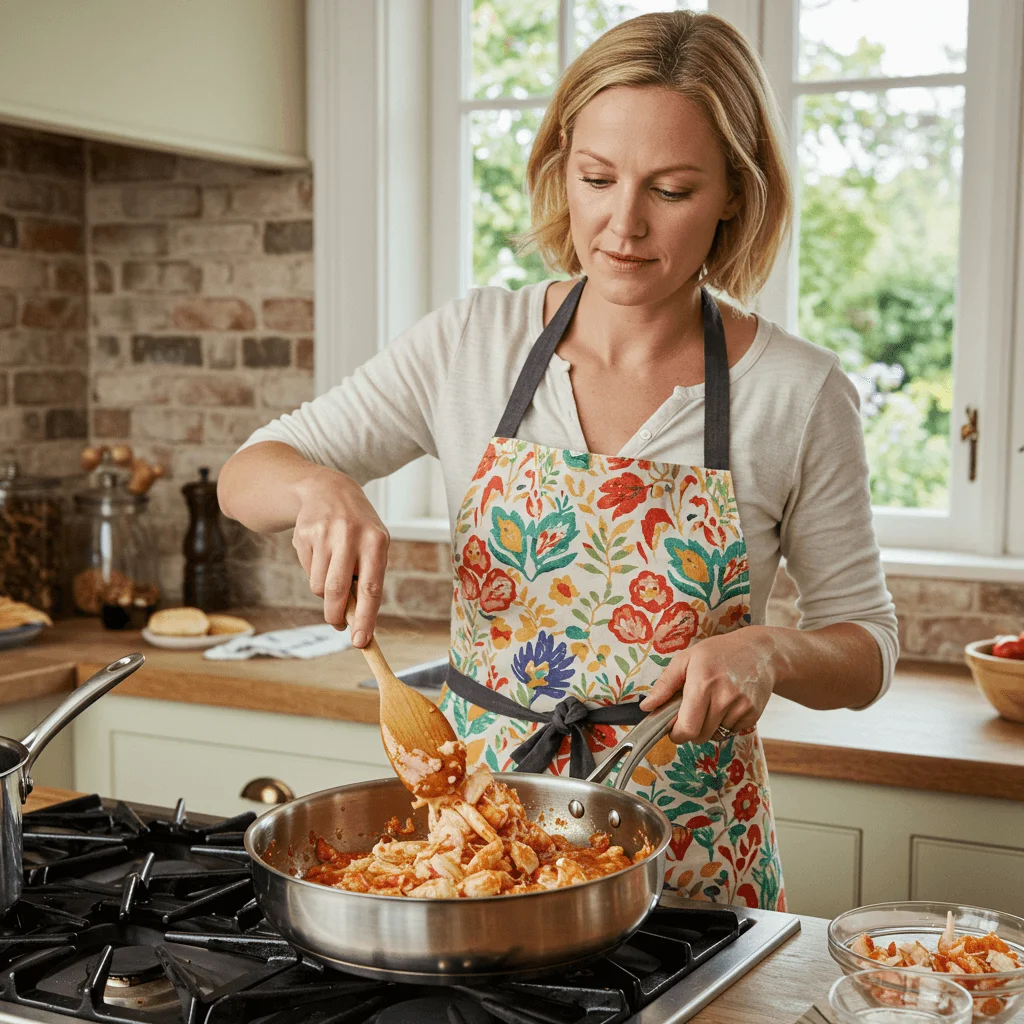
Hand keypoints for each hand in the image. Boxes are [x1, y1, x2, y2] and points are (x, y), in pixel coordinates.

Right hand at [291, 468, 388, 645]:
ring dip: (324, 590)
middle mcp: (350, 535)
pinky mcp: (304, 533)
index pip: (371, 588)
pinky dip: (313, 571)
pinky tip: (320, 552)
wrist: (329, 490)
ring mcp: (325, 533)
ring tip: (332, 570)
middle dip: (336, 615)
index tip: (360, 642)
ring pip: (319, 585)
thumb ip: (368, 580)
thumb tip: (357, 621)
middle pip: (338, 591)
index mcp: (376, 541)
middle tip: (337, 625)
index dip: (365, 618)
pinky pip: (307, 570)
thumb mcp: (373, 546)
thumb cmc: (358, 529)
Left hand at [639, 627, 778, 743]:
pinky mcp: (753, 714)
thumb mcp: (685, 659)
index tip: (673, 728)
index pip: (687, 728)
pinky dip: (726, 723)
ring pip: (716, 735)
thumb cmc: (718, 652)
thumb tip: (646, 707)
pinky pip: (732, 731)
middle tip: (691, 712)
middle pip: (700, 736)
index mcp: (702, 684)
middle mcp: (724, 698)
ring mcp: (741, 707)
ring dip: (709, 726)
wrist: (759, 651)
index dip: (676, 734)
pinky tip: (727, 704)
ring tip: (712, 703)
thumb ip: (664, 685)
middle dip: (691, 730)